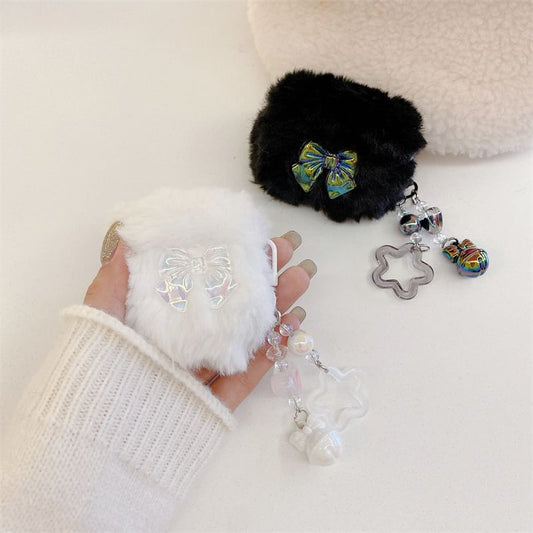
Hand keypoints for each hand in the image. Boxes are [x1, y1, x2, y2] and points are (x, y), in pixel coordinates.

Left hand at [84, 230, 314, 410]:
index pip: (198, 278)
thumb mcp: (99, 318)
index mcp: (158, 319)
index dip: (226, 253)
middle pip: (229, 302)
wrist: (100, 444)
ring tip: (302, 278)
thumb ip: (113, 281)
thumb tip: (129, 240)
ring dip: (276, 305)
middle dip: (260, 273)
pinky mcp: (217, 401)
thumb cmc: (98, 371)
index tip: (251, 233)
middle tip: (288, 250)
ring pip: (245, 334)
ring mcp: (202, 371)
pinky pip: (249, 374)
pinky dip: (273, 351)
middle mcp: (184, 341)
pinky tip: (294, 324)